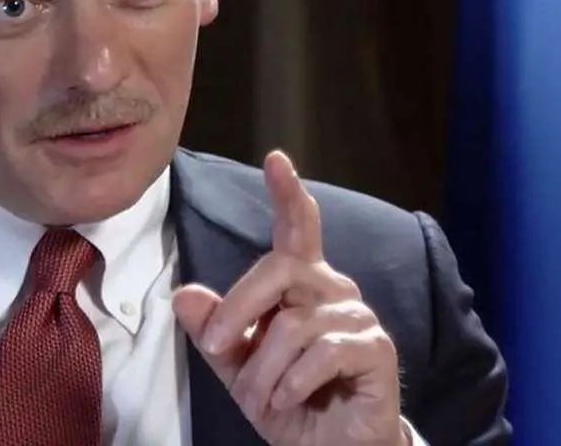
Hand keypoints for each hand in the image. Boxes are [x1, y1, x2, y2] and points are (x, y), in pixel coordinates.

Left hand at [173, 151, 407, 445]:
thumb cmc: (290, 402)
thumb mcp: (239, 369)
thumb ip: (214, 332)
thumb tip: (184, 294)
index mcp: (302, 284)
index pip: (298, 228)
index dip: (288, 192)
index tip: (277, 159)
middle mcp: (333, 289)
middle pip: (279, 269)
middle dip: (239, 309)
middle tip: (219, 347)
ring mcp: (358, 316)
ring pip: (293, 325)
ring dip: (264, 370)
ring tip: (263, 399)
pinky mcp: (376, 349)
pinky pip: (323, 352)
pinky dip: (293, 382)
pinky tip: (288, 400)